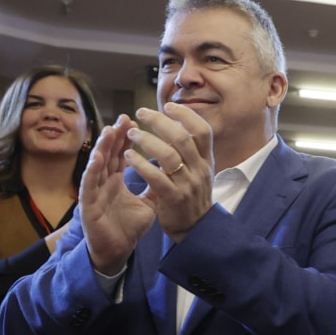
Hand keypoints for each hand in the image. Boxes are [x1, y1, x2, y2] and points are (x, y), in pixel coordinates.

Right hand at [81, 115, 155, 275]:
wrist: (117, 250)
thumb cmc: (128, 227)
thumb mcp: (148, 203)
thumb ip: (156, 186)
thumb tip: (170, 169)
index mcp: (116, 180)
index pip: (121, 154)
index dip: (127, 138)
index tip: (135, 121)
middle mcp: (104, 182)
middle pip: (109, 154)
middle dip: (116, 135)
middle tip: (124, 118)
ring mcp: (95, 192)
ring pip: (97, 165)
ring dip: (103, 147)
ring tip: (110, 130)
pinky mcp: (88, 205)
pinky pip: (89, 185)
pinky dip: (92, 171)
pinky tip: (97, 158)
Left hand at [123, 105, 215, 242]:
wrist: (195, 228)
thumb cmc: (191, 195)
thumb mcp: (199, 171)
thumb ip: (191, 150)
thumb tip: (179, 124)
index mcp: (207, 160)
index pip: (203, 131)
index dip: (186, 115)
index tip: (167, 106)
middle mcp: (200, 170)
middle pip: (183, 138)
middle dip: (160, 122)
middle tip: (141, 112)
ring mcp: (188, 184)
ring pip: (168, 156)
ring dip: (147, 141)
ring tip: (131, 134)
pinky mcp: (173, 198)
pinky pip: (156, 177)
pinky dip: (140, 165)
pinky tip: (128, 157)